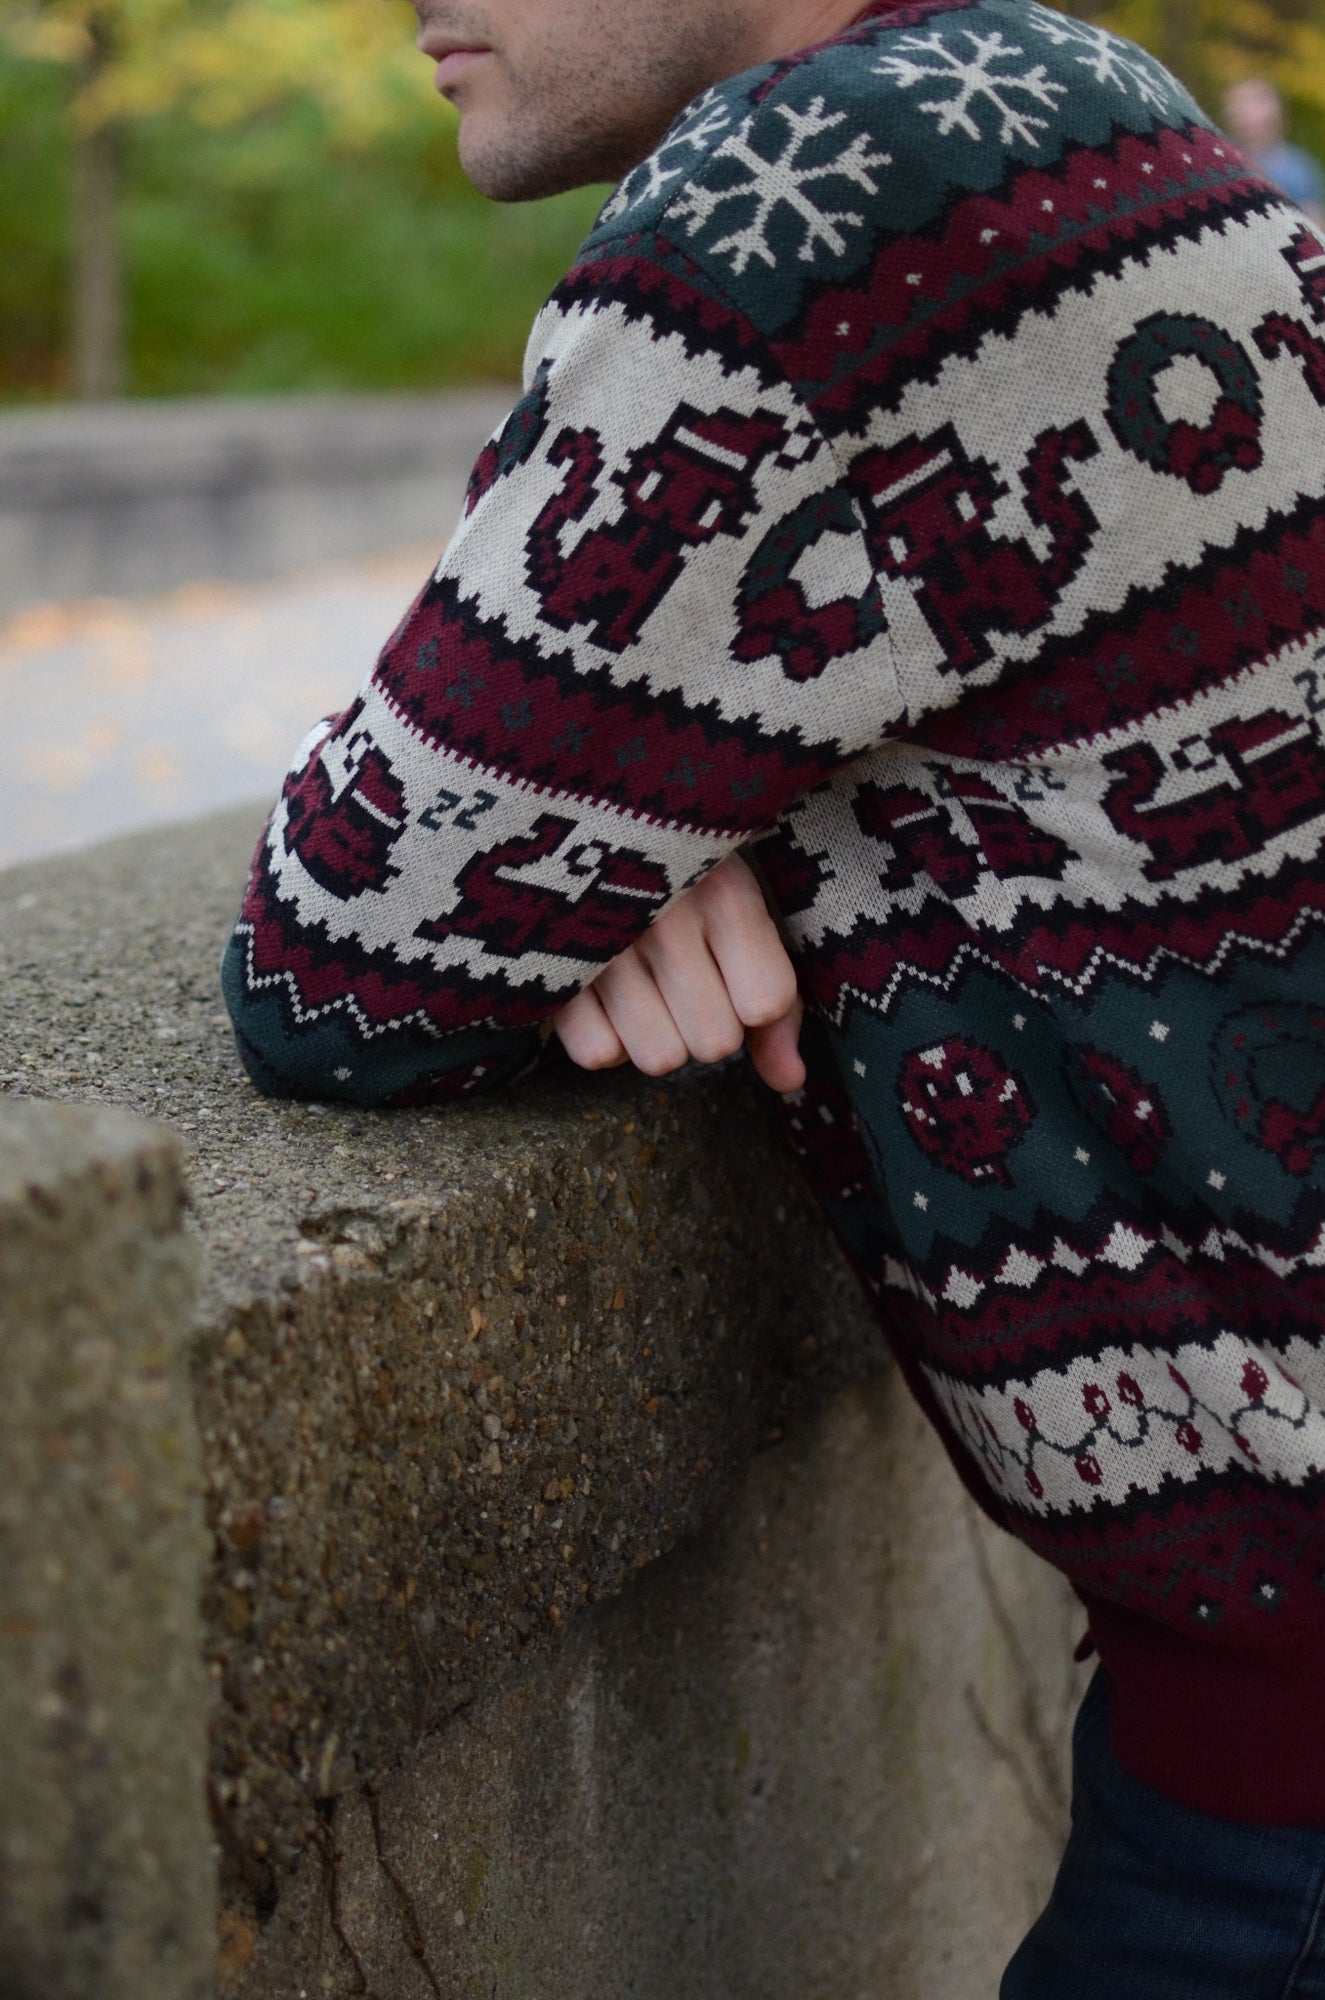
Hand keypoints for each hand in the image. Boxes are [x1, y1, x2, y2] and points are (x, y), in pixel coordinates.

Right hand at [551, 852, 805, 1093]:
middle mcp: (665, 919)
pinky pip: (597, 1054)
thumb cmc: (682, 874)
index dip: (755, 1001)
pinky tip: (606, 993)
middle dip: (707, 1021)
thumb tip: (789, 1081)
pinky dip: (605, 1036)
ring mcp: (601, 945)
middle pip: (715, 1042)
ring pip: (660, 1058)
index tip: (734, 966)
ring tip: (644, 984)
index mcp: (724, 893)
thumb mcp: (741, 912)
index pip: (766, 1004)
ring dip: (657, 1033)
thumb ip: (778, 1002)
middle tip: (686, 976)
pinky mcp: (551, 969)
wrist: (590, 820)